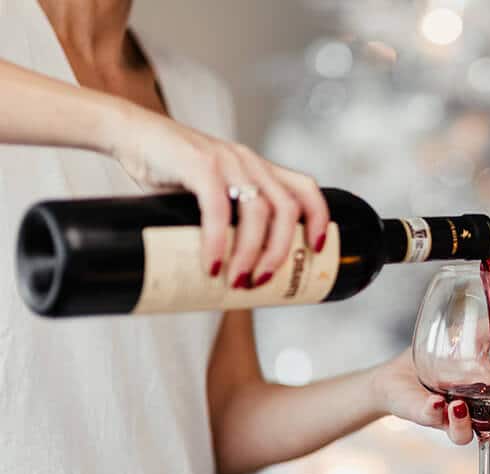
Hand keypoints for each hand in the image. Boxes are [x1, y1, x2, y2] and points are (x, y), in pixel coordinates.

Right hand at [109, 104, 327, 286]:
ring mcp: (227, 161)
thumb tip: (233, 275)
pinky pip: (218, 208)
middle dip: (281, 251)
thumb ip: (226, 220)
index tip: (318, 249)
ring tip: (238, 281)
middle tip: (262, 281)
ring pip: (258, 211)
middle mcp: (249, 162)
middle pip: (287, 209)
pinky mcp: (199, 164)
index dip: (319, 219)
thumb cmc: (169, 172)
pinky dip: (218, 241)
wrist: (129, 134)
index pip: (306, 189)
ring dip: (252, 252)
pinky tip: (213, 264)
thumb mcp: (208, 194)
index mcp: (259, 169)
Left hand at [371, 350, 489, 447]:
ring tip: (460, 405)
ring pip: (464, 436)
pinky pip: (431, 419)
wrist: (401, 370)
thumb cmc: (442, 359)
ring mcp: (449, 418)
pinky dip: (434, 413)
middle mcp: (474, 413)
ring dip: (465, 425)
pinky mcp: (424, 414)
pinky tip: (437, 402)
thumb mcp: (473, 339)